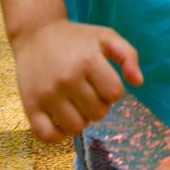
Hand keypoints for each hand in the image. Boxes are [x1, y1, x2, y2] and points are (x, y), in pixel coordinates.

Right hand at [10, 19, 143, 141]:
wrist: (36, 33)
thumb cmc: (76, 38)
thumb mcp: (106, 37)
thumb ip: (128, 55)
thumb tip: (138, 82)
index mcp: (88, 60)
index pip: (115, 94)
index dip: (112, 91)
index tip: (102, 82)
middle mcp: (67, 78)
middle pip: (98, 113)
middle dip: (98, 105)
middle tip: (87, 92)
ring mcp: (47, 94)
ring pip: (76, 128)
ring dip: (80, 120)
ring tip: (75, 104)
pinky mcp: (30, 105)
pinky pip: (48, 135)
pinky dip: (58, 135)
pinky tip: (61, 120)